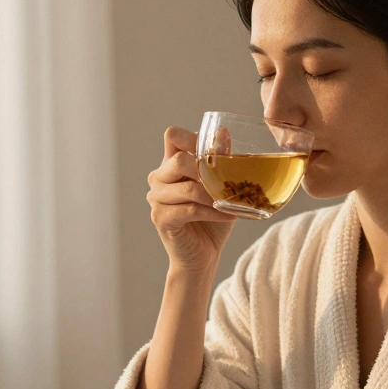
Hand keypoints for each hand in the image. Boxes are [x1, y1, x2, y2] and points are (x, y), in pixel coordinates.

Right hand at [148, 126, 236, 272]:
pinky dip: (213, 212)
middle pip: (178, 160)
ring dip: (213, 195)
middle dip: (206, 170)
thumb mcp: (220, 186)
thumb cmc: (212, 218)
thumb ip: (220, 161)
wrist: (203, 255)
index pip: (173, 136)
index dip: (193, 138)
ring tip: (231, 203)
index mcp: (171, 164)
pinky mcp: (161, 219)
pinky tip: (227, 215)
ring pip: (187, 188)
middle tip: (227, 183)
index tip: (216, 151)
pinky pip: (190, 209)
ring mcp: (156, 199)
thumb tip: (223, 133)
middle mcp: (158, 179)